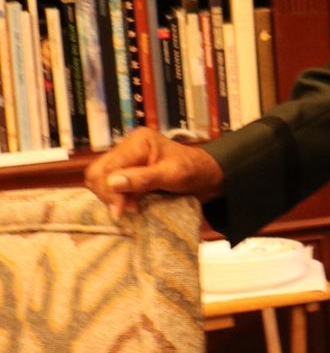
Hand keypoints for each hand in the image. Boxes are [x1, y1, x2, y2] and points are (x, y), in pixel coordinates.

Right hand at [84, 127, 223, 217]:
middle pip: (98, 172)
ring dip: (110, 196)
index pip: (109, 167)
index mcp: (138, 141)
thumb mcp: (173, 175)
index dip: (111, 191)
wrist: (207, 176)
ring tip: (130, 208)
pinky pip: (109, 184)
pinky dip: (115, 196)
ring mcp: (127, 158)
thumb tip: (112, 183)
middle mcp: (128, 147)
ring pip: (100, 179)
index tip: (122, 211)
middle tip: (126, 211)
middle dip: (108, 194)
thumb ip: (143, 178)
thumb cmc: (195, 171)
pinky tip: (129, 205)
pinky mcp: (128, 170)